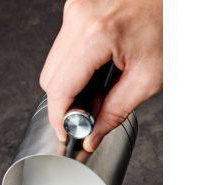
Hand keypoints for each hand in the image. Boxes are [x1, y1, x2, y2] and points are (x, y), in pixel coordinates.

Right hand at [39, 0, 162, 151]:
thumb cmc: (172, 24)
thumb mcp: (148, 77)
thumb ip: (115, 111)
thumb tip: (92, 136)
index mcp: (96, 36)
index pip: (59, 90)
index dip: (59, 118)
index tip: (66, 131)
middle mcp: (79, 19)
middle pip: (49, 79)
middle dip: (65, 101)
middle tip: (88, 112)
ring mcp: (75, 10)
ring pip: (52, 64)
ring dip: (68, 82)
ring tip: (96, 85)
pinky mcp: (77, 7)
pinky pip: (62, 47)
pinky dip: (74, 64)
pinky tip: (95, 66)